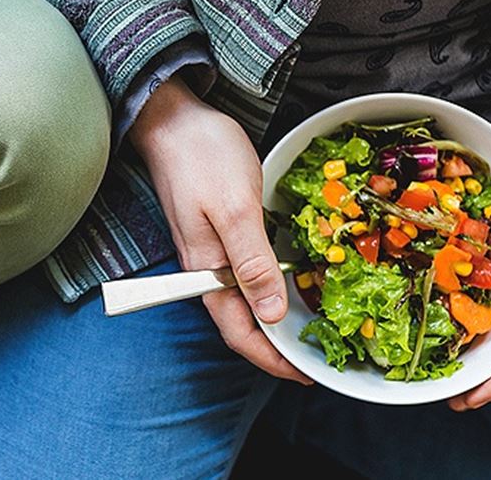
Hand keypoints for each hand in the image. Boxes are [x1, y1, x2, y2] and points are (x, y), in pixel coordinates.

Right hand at [130, 77, 310, 382]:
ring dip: (275, 316)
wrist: (172, 117)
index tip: (306, 375)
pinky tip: (291, 278)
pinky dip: (270, 284)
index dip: (272, 359)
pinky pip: (246, 271)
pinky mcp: (218, 229)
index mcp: (206, 270)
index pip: (238, 333)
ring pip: (245, 298)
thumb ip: (252, 263)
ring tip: (311, 324)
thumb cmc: (202, 157)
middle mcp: (206, 268)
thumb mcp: (235, 209)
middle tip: (318, 355)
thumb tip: (272, 316)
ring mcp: (210, 249)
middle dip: (277, 346)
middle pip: (242, 322)